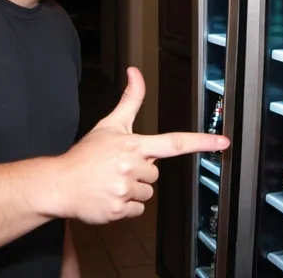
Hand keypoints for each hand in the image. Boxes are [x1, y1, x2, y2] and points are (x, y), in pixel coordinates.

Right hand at [56, 67, 229, 223]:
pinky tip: (110, 195)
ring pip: (147, 193)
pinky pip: (138, 210)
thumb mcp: (110, 124)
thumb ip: (129, 99)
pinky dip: (126, 205)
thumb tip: (135, 72)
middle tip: (119, 168)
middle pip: (156, 174)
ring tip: (112, 181)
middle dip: (141, 171)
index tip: (222, 142)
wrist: (60, 182)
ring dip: (133, 189)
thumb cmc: (86, 154)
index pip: (174, 142)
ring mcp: (125, 189)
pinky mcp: (119, 209)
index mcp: (134, 145)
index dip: (200, 141)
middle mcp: (132, 166)